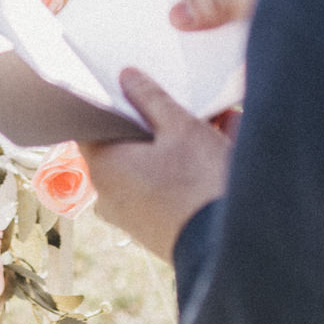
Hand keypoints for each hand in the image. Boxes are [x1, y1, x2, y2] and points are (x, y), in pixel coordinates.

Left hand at [82, 70, 231, 260]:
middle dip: (156, 121)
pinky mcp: (156, 229)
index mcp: (103, 166)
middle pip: (126, 144)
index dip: (109, 102)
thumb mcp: (180, 127)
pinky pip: (166, 187)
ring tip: (217, 119)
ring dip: (179, 142)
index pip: (92, 124)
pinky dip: (187, 167)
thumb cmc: (198, 182)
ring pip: (151, 165)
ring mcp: (132, 216)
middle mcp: (109, 194)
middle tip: (184, 102)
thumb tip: (126, 76)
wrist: (232, 247)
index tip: (128, 86)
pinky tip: (222, 143)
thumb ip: (150, 97)